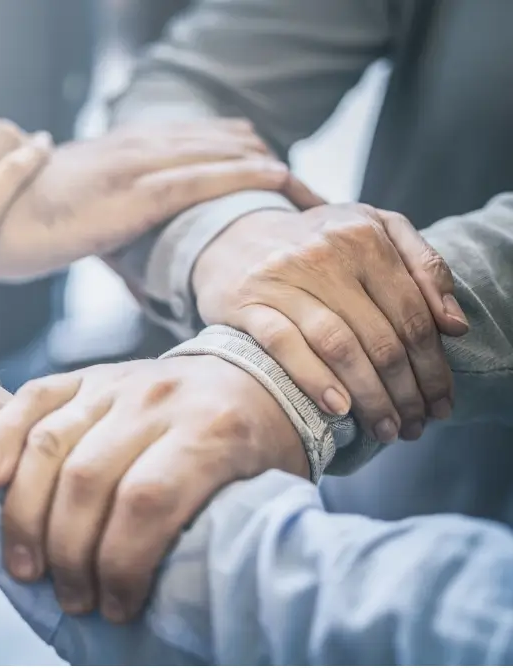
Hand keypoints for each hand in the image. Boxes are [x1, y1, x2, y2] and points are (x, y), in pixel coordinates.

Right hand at [0, 119, 322, 280]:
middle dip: (274, 166)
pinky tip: (276, 178)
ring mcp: (137, 166)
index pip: (206, 141)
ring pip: (223, 154)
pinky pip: (201, 178)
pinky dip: (243, 176)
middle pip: (226, 142)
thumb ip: (115, 220)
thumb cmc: (27, 223)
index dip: (249, 158)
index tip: (283, 186)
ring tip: (312, 193)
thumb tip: (134, 246)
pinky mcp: (132, 193)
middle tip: (314, 197)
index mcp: (130, 151)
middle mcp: (140, 147)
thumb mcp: (81, 213)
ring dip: (272, 169)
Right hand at [0, 355, 304, 622]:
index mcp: (213, 430)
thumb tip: (181, 602)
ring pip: (49, 444)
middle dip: (69, 553)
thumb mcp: (268, 489)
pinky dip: (1, 440)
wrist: (258, 376)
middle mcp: (159, 398)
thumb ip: (226, 531)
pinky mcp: (87, 375)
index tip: (117, 608)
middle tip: (70, 598)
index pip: (148, 500)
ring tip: (27, 567)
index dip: (122, 563)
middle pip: (88, 479)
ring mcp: (117, 381)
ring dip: (27, 516)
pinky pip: (32, 400)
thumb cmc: (258, 449)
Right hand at [192, 204, 468, 442]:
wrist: (234, 235)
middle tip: (416, 426)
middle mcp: (325, 254)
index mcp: (365, 235)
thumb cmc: (317, 242)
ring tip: (385, 428)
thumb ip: (424, 267)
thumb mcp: (375, 231)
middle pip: (380, 337)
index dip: (433, 366)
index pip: (413, 314)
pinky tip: (338, 408)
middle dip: (405, 391)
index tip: (441, 402)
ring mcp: (282, 278)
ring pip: (339, 346)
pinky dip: (314, 380)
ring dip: (369, 396)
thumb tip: (455, 326)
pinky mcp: (246, 301)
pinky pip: (285, 346)